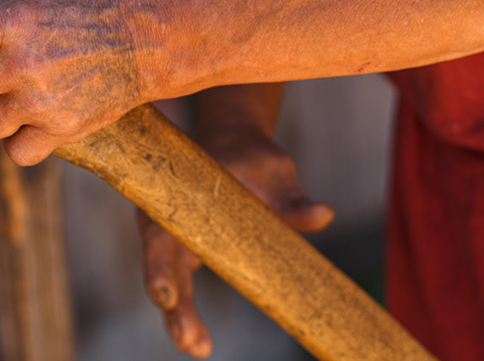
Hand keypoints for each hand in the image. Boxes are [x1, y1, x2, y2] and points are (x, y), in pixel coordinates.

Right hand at [138, 123, 333, 356]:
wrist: (230, 143)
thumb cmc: (249, 154)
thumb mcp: (272, 169)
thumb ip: (291, 197)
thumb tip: (323, 215)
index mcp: (176, 195)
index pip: (161, 235)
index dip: (160, 267)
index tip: (166, 295)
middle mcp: (166, 219)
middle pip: (161, 267)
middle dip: (174, 306)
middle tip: (190, 342)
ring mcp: (173, 239)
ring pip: (168, 281)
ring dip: (179, 316)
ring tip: (197, 348)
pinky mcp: (185, 252)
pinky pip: (181, 286)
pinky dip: (186, 314)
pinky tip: (199, 343)